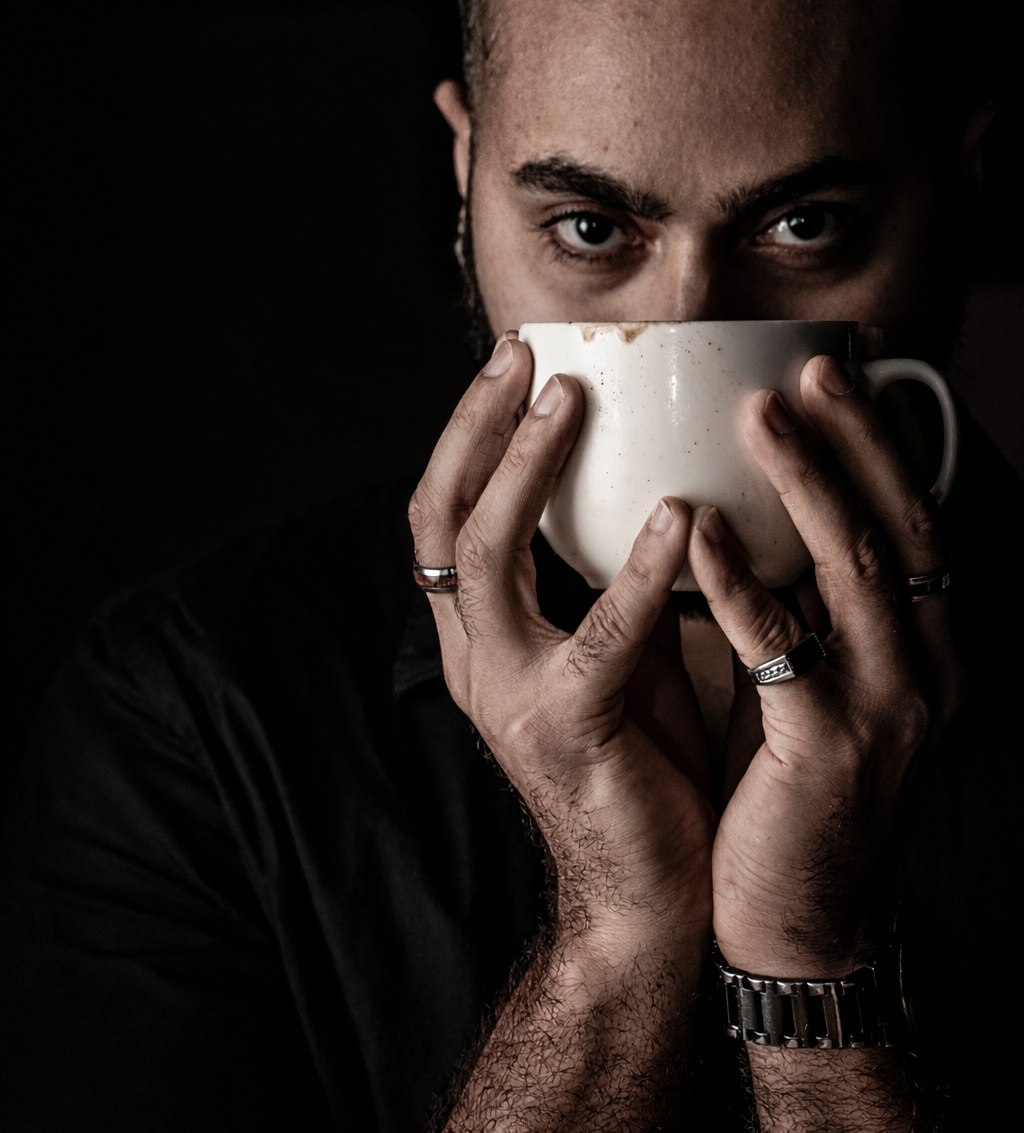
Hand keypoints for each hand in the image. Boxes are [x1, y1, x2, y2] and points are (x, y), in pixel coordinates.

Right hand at [408, 333, 714, 960]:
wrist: (651, 896)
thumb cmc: (645, 759)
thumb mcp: (616, 648)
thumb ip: (608, 576)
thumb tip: (652, 477)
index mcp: (481, 637)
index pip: (442, 516)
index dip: (465, 435)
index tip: (510, 358)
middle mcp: (475, 659)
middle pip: (440, 520)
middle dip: (474, 428)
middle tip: (519, 354)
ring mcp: (509, 697)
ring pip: (484, 559)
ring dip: (525, 469)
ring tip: (569, 400)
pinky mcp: (566, 732)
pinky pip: (595, 639)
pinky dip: (633, 572)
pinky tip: (673, 516)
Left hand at [689, 353, 963, 977]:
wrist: (787, 914)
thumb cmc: (778, 778)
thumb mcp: (802, 670)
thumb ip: (794, 594)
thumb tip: (740, 499)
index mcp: (915, 643)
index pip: (912, 519)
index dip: (879, 442)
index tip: (832, 368)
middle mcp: (922, 668)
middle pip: (903, 527)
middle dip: (859, 438)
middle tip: (811, 366)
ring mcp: (886, 711)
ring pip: (862, 573)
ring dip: (810, 485)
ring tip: (758, 414)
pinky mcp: (830, 753)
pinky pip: (784, 651)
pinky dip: (741, 583)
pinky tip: (698, 528)